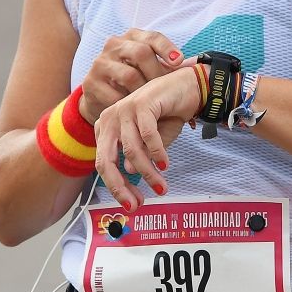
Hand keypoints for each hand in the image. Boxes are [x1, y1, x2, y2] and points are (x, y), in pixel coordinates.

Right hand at [78, 29, 184, 123]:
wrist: (100, 97)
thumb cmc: (132, 80)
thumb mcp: (147, 68)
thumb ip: (166, 65)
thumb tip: (192, 67)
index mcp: (131, 38)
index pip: (151, 37)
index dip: (167, 48)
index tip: (179, 61)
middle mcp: (114, 45)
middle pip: (140, 52)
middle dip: (156, 72)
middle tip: (164, 88)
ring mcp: (100, 63)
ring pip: (129, 75)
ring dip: (144, 91)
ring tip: (151, 102)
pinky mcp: (91, 82)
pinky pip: (114, 94)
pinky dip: (127, 103)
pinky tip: (134, 110)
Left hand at [93, 66, 203, 209]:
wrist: (186, 87)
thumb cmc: (167, 114)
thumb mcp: (151, 142)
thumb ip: (138, 156)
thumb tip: (128, 173)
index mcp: (106, 128)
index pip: (104, 163)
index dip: (116, 187)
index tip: (132, 205)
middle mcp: (109, 118)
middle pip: (107, 160)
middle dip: (120, 186)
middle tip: (136, 204)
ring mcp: (124, 109)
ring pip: (131, 151)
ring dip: (148, 172)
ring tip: (161, 185)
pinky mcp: (141, 103)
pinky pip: (148, 136)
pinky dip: (157, 152)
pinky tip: (165, 164)